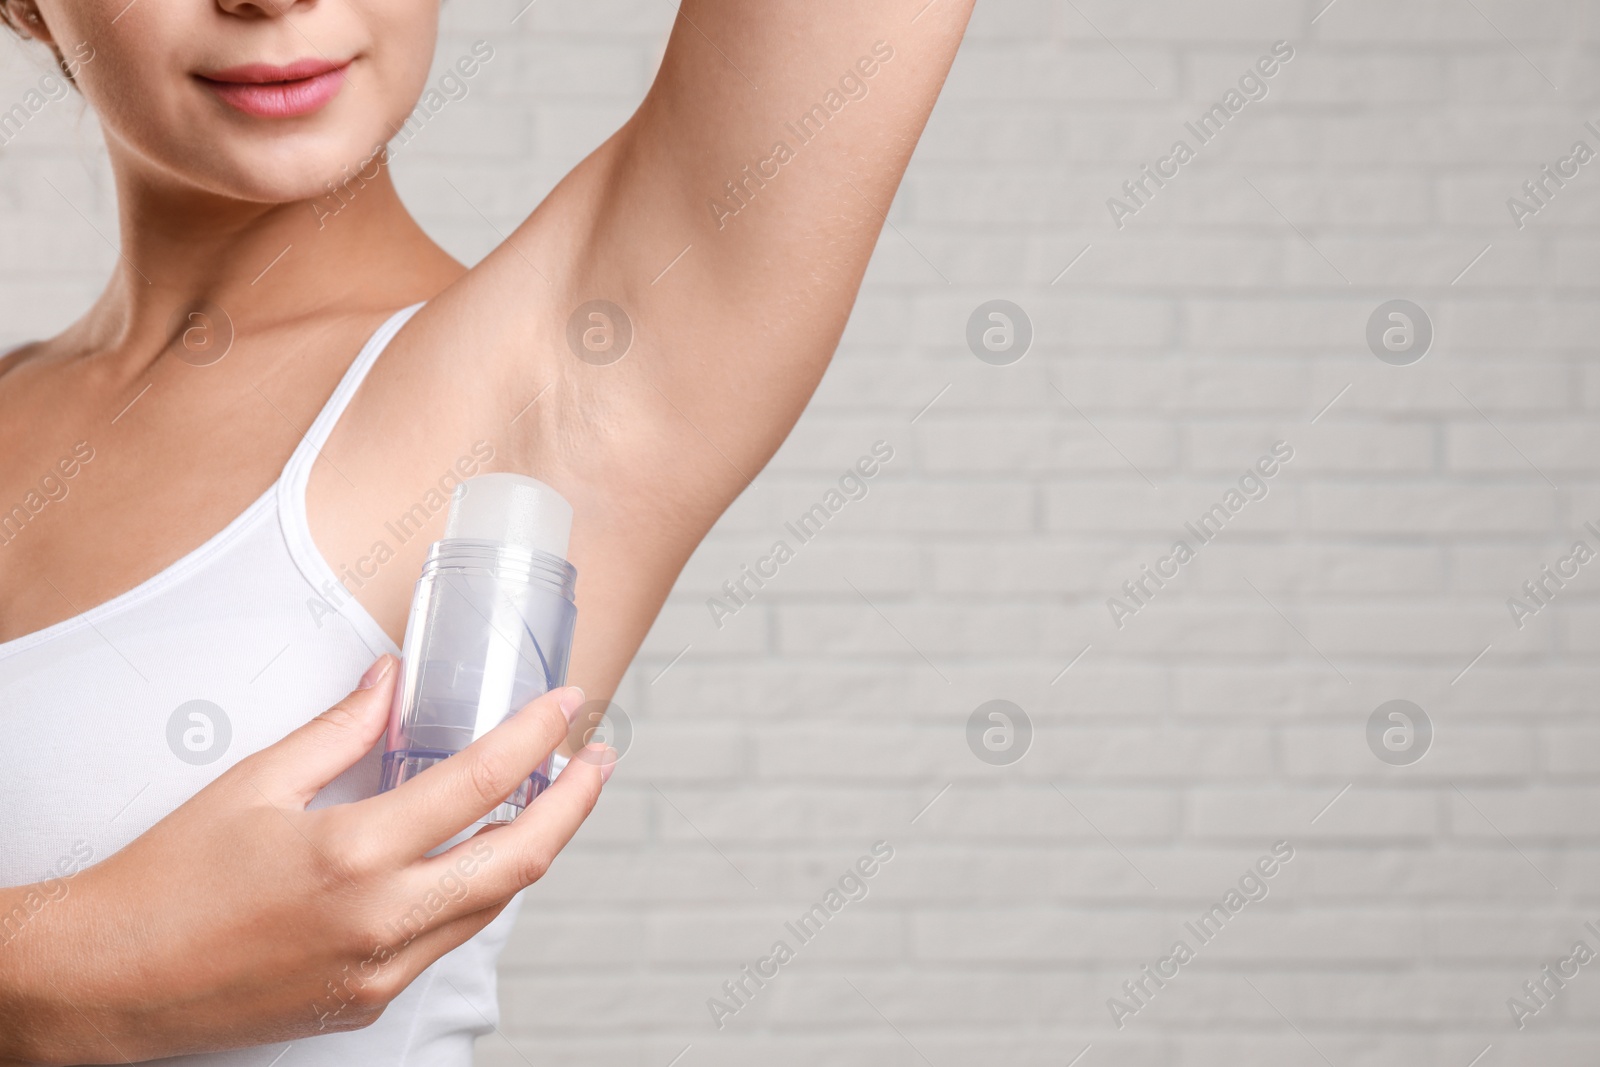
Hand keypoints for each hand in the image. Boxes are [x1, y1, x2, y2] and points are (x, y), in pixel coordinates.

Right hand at [0, 655, 611, 1063]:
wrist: (111, 982)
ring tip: (552, 797)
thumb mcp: (253, 785)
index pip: (479, 783)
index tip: (566, 701)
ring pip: (492, 904)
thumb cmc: (168, 881)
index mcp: (352, 854)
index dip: (536, 736)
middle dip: (573, 805)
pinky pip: (450, 938)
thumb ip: (338, 729)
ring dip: (534, 847)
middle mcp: (380, 920)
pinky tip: (482, 852)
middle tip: (597, 759)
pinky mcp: (370, 999)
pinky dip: (480, 890)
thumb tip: (391, 679)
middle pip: (519, 859)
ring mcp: (380, 969)